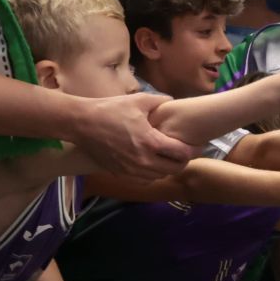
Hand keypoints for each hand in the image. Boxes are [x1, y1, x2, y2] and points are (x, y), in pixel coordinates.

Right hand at [75, 91, 195, 178]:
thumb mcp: (139, 100)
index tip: (198, 145)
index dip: (193, 150)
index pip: (181, 153)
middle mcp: (142, 160)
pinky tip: (152, 164)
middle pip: (174, 169)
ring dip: (168, 169)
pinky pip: (143, 180)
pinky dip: (152, 174)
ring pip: (159, 176)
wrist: (81, 123)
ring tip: (169, 158)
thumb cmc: (110, 109)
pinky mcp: (120, 173)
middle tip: (185, 153)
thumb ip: (160, 101)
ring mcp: (130, 169)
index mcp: (150, 142)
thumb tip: (172, 101)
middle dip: (183, 161)